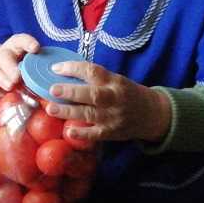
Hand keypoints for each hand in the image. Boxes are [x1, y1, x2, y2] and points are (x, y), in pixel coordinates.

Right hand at [0, 34, 40, 93]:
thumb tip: (60, 73)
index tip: (35, 48)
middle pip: (4, 56)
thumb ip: (43, 64)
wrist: (11, 68)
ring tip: (10, 86)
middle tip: (17, 78)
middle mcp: (5, 53)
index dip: (27, 42)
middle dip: (9, 67)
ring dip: (1, 78)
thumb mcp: (37, 61)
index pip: (21, 39)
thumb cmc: (28, 66)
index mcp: (17, 45)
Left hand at [43, 61, 171, 142]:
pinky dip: (82, 133)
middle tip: (52, 89)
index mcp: (114, 81)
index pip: (93, 71)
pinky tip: (68, 132)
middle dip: (70, 92)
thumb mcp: (115, 80)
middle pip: (91, 94)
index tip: (55, 68)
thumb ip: (94, 78)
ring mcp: (113, 116)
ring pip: (89, 114)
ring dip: (68, 112)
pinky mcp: (112, 132)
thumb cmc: (126, 93)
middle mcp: (114, 98)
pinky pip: (95, 134)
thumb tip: (62, 73)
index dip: (73, 68)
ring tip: (51, 109)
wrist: (152, 114)